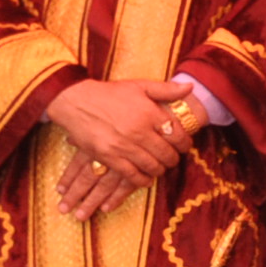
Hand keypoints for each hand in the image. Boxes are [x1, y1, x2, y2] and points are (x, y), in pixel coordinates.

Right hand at [44, 79, 182, 218]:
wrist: (76, 102)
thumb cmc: (110, 93)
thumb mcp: (139, 86)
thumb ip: (166, 89)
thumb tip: (190, 88)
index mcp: (150, 114)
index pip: (178, 135)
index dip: (185, 144)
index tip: (184, 146)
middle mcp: (139, 132)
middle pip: (167, 154)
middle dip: (174, 159)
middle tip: (173, 158)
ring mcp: (123, 146)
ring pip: (152, 166)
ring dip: (160, 169)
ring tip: (160, 167)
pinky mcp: (109, 157)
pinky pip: (131, 175)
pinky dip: (142, 180)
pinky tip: (146, 178)